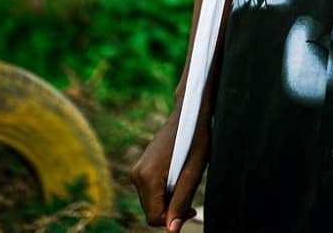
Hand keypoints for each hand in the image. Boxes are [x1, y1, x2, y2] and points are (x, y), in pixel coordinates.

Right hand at [131, 107, 210, 230]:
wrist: (190, 112)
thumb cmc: (196, 138)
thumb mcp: (193, 172)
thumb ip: (181, 202)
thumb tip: (172, 230)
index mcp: (147, 177)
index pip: (154, 217)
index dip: (174, 219)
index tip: (192, 208)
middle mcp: (136, 175)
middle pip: (151, 211)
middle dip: (171, 209)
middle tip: (191, 195)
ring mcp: (137, 170)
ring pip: (150, 202)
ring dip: (169, 199)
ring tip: (185, 180)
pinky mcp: (141, 167)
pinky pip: (150, 191)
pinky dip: (164, 191)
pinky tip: (178, 175)